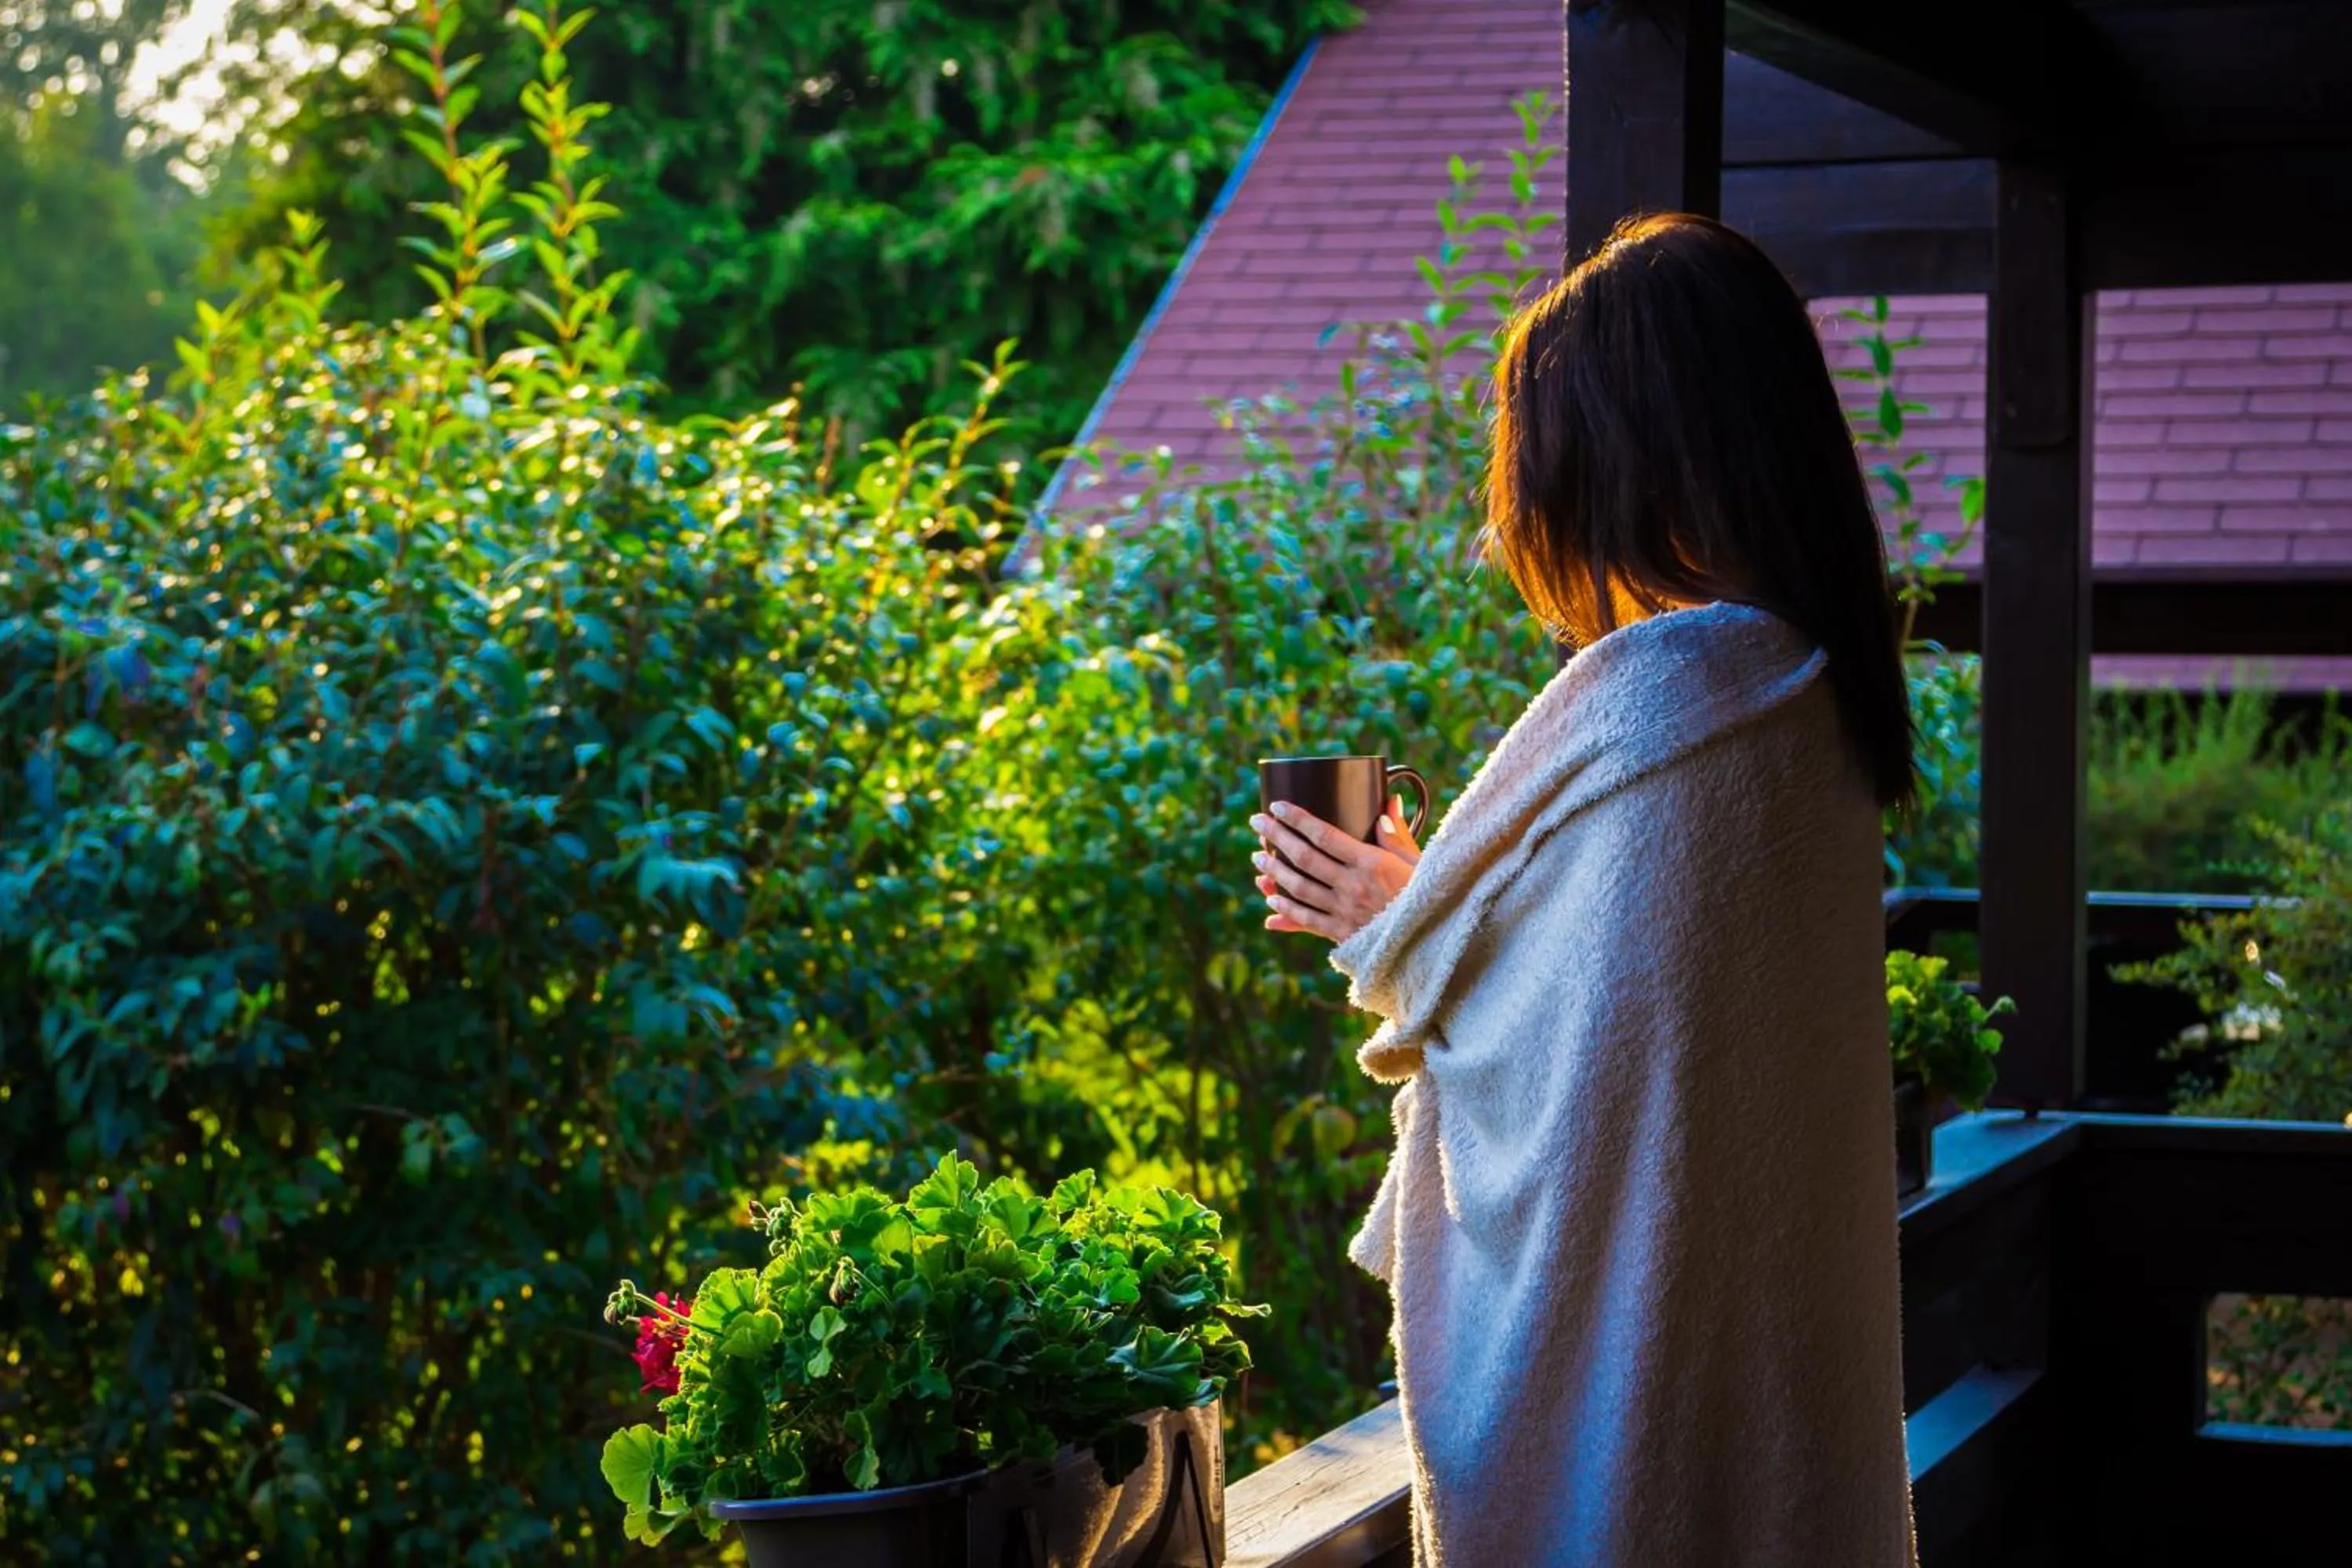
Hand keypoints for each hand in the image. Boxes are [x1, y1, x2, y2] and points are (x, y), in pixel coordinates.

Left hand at [1249, 796, 1421, 943]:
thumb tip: (1388, 802)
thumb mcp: (1418, 862)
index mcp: (1371, 863)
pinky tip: (1271, 899)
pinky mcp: (1342, 933)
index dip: (1297, 819)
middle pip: (1304, 858)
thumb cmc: (1430, 897)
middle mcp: (1352, 885)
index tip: (1278, 806)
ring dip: (1274, 871)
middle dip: (1276, 837)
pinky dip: (1286, 909)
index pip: (1324, 834)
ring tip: (1258, 856)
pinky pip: (1308, 919)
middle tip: (1256, 821)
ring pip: (1299, 888)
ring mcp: (1344, 911)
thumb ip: (1398, 834)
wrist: (1433, 944)